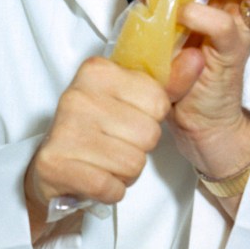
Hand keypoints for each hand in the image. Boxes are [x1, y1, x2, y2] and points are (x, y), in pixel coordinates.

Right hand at [25, 54, 170, 244]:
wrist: (52, 167)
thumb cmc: (95, 130)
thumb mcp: (130, 99)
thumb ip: (167, 83)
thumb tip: (197, 58)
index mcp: (97, 70)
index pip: (157, 100)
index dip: (151, 118)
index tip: (127, 118)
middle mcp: (78, 95)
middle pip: (148, 134)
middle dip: (140, 148)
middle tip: (114, 145)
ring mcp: (64, 130)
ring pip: (133, 163)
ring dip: (126, 172)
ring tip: (105, 161)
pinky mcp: (56, 164)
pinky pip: (111, 187)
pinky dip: (110, 190)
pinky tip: (95, 178)